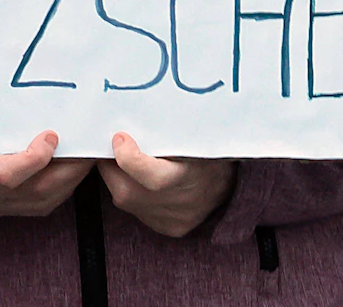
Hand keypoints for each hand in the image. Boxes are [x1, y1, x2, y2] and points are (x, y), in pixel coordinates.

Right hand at [0, 131, 92, 217]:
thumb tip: (3, 85)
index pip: (6, 175)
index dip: (32, 160)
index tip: (50, 135)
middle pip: (40, 188)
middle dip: (70, 165)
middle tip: (88, 136)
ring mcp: (10, 207)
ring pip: (52, 196)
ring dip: (75, 172)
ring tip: (90, 146)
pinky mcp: (24, 210)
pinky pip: (53, 199)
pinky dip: (70, 180)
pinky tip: (79, 161)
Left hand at [96, 132, 234, 237]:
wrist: (232, 184)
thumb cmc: (209, 151)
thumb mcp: (196, 135)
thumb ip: (166, 131)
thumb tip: (134, 115)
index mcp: (191, 176)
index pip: (153, 178)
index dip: (129, 158)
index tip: (120, 137)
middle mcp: (180, 204)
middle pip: (127, 190)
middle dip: (110, 166)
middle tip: (111, 145)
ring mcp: (173, 220)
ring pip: (125, 200)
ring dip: (118, 178)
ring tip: (124, 159)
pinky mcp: (169, 228)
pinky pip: (137, 210)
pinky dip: (131, 192)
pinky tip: (139, 179)